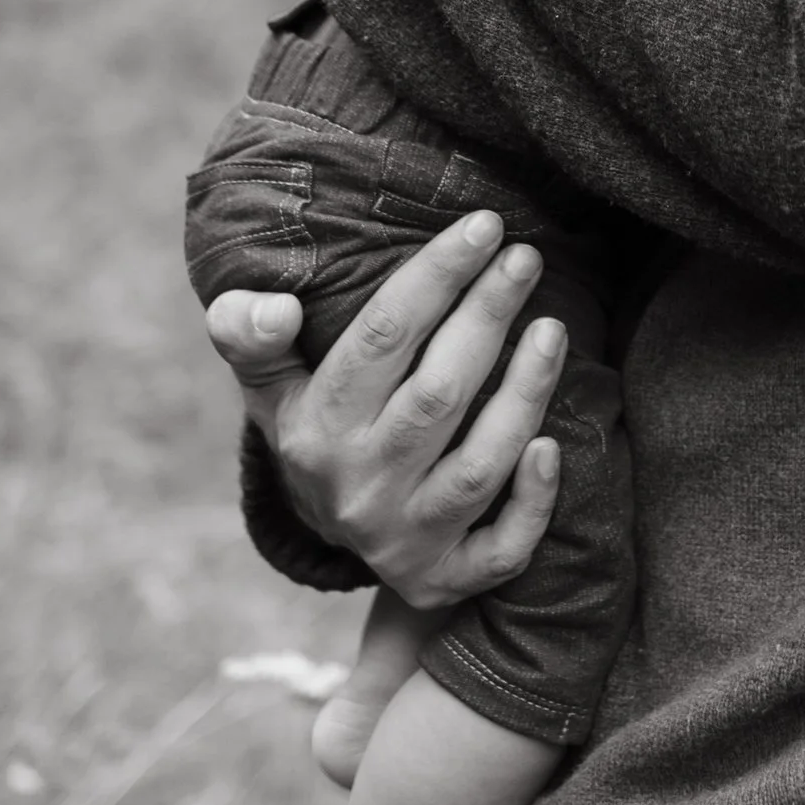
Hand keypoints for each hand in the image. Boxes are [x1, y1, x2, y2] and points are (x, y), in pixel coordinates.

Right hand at [204, 211, 564, 613]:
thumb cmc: (317, 431)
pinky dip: (531, 503)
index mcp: (316, 431)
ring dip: (524, 395)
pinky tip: (553, 447)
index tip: (485, 224)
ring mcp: (406, 539)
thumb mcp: (272, 386)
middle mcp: (360, 489)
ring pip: (478, 467)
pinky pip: (498, 552)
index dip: (436, 277)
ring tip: (554, 328)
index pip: (381, 340)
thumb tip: (274, 307)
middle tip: (527, 257)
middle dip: (487, 317)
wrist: (332, 540)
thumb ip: (250, 336)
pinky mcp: (444, 580)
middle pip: (437, 396)